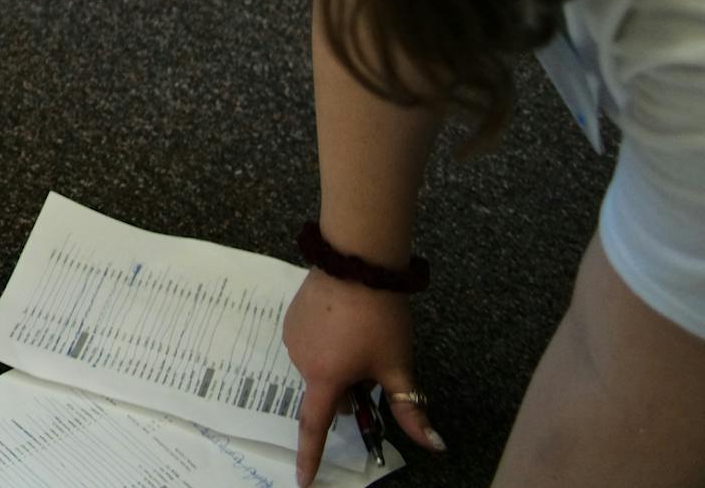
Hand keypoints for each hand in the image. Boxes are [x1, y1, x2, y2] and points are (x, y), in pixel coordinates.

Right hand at [284, 269, 443, 485]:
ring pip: (319, 367)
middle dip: (347, 389)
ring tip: (358, 335)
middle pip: (325, 391)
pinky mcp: (292, 317)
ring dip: (337, 365)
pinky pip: (310, 344)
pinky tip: (343, 323)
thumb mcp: (399, 366)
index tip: (302, 481)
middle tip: (373, 365)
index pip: (314, 428)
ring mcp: (293, 337)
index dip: (310, 457)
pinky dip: (326, 344)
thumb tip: (435, 446)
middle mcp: (301, 360)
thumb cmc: (379, 318)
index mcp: (326, 378)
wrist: (356, 262)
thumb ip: (412, 410)